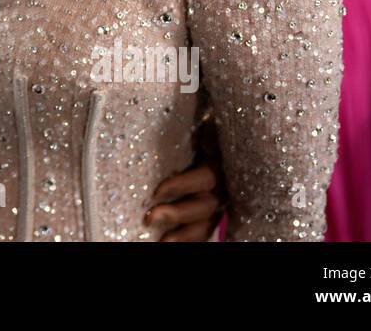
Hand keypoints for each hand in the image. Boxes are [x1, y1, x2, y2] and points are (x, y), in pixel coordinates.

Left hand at [147, 119, 225, 240]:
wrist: (215, 141)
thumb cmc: (203, 132)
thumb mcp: (207, 127)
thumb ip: (210, 132)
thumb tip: (207, 138)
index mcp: (219, 166)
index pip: (203, 180)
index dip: (181, 187)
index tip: (157, 192)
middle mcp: (221, 189)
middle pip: (203, 207)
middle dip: (176, 214)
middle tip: (149, 217)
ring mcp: (216, 205)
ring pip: (204, 225)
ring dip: (182, 236)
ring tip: (161, 243)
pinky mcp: (210, 216)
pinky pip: (202, 231)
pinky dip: (186, 239)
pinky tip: (167, 243)